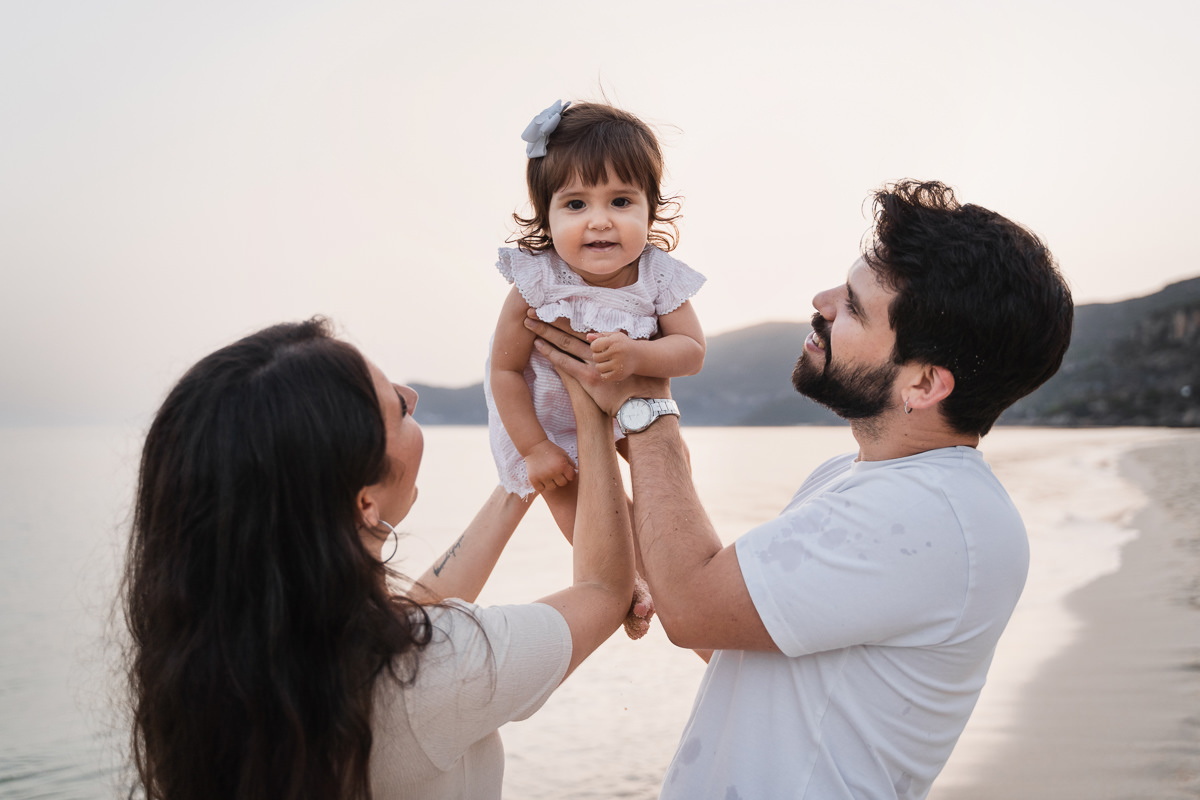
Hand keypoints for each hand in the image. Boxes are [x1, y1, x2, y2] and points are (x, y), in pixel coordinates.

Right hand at [524, 439, 575, 492]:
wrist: (533, 446)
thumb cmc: (551, 450)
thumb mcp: (563, 454)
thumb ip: (571, 464)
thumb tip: (579, 472)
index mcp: (562, 464)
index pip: (571, 478)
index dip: (569, 474)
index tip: (564, 470)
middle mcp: (553, 471)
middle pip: (562, 483)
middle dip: (560, 478)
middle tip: (554, 470)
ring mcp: (542, 476)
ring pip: (552, 487)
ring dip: (551, 482)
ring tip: (547, 472)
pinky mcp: (533, 479)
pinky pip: (541, 489)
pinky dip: (541, 485)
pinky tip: (540, 477)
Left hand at [526, 315, 669, 415]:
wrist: (645, 405)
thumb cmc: (646, 385)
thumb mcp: (640, 359)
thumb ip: (631, 343)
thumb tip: (626, 332)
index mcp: (611, 343)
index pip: (584, 326)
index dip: (567, 315)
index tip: (553, 305)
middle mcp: (601, 351)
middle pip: (571, 330)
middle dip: (551, 318)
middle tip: (532, 309)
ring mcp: (594, 364)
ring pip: (565, 343)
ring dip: (546, 332)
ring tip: (528, 322)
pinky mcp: (588, 378)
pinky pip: (565, 364)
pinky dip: (551, 353)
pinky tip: (538, 345)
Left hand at [590, 331, 637, 381]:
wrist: (639, 356)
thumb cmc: (622, 344)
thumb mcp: (614, 336)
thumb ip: (600, 336)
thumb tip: (588, 336)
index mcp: (614, 341)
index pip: (594, 346)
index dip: (595, 347)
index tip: (602, 347)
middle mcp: (617, 352)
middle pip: (595, 357)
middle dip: (598, 356)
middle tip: (607, 355)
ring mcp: (618, 364)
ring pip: (599, 368)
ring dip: (601, 365)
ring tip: (609, 362)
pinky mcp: (620, 374)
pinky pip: (604, 377)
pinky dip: (605, 374)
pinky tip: (611, 369)